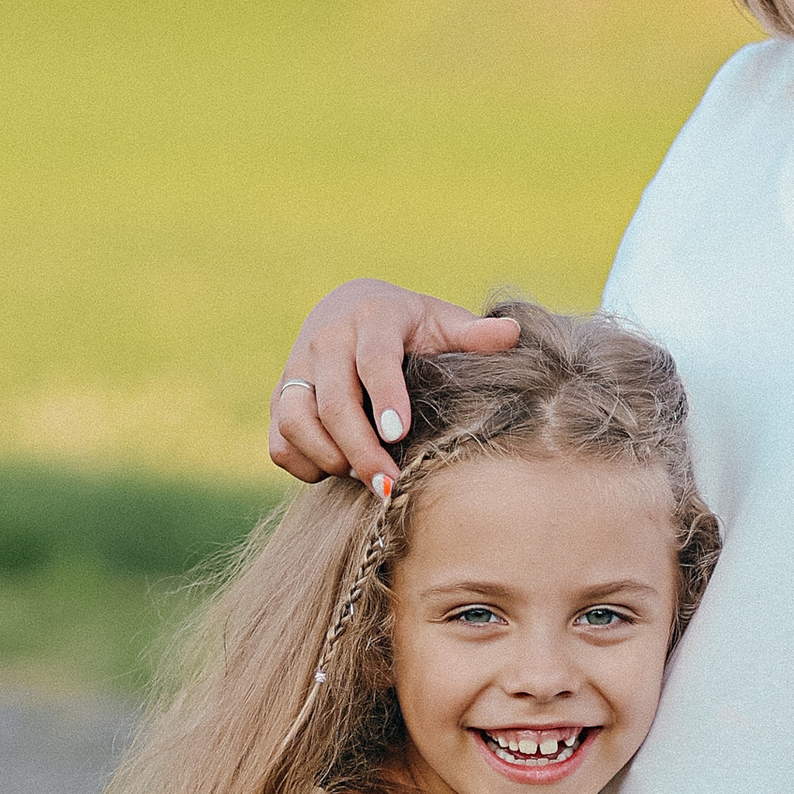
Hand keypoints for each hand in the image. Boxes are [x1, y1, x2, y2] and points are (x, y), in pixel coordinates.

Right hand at [267, 280, 522, 487]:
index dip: (385, 397)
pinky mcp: (281, 397)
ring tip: (366, 476)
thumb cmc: (407, 325)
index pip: (373, 359)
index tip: (399, 434)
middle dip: (360, 449)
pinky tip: (338, 469)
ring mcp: (297, 370)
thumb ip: (472, 334)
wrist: (348, 309)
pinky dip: (305, 465)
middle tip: (389, 484)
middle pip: (332, 402)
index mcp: (372, 318)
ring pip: (296, 422)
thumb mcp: (440, 321)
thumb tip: (513, 334)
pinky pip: (280, 442)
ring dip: (330, 458)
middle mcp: (326, 340)